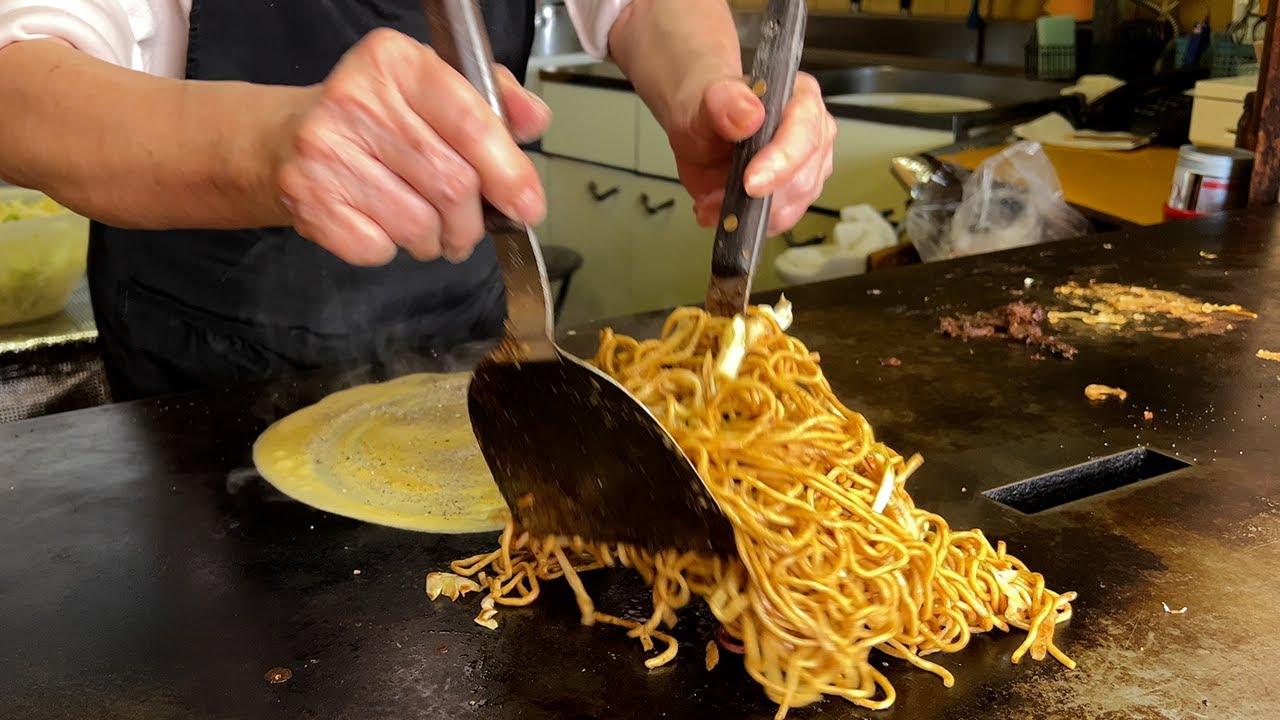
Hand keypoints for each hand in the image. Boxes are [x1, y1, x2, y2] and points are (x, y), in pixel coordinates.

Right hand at [275, 28, 550, 265]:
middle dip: (471, 221)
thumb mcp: (435, 90)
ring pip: (418, 225)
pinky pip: (378, 248)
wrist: (285, 139)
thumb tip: (534, 119)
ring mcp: (325, 151)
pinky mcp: (307, 199)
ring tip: (423, 226)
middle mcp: (356, 100)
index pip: (471, 123)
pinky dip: (390, 249)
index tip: (527, 206)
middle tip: (467, 226)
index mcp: (396, 62)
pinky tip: (381, 224)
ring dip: (433, 240)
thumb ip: (493, 103)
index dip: (509, 173)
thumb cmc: (377, 118)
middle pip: (452, 185)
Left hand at [665, 72, 834, 236]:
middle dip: (760, 196)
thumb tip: (750, 114)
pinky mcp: (792, 196)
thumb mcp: (703, 100)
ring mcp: (805, 168)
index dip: (782, 162)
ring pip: (793, 206)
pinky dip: (747, 222)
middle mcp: (812, 134)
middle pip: (804, 178)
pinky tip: (722, 209)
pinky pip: (778, 221)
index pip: (805, 133)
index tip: (751, 183)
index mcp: (800, 99)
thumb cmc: (705, 108)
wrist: (695, 130)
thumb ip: (724, 103)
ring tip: (713, 200)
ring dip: (749, 212)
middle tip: (719, 196)